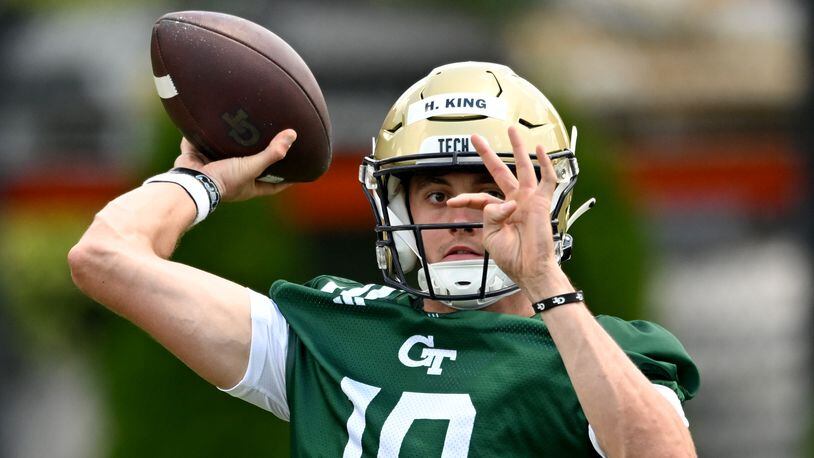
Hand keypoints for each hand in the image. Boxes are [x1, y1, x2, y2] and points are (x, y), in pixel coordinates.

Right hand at [174, 129, 295, 201]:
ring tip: (246, 127)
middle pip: (251, 167)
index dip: (287, 178)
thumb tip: (292, 135)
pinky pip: (201, 144)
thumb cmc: (225, 180)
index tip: (300, 170)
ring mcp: (214, 168)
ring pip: (227, 154)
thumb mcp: (252, 167)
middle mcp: (233, 178)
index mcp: (248, 185)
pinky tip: (211, 120)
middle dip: (260, 157)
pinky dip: (204, 135)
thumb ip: (272, 153)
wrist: (192, 182)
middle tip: (273, 142)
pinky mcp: (198, 158)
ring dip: (233, 144)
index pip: (274, 184)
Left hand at [446, 125, 563, 289]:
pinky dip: (545, 164)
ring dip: (518, 148)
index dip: (465, 198)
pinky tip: (540, 150)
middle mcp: (514, 202)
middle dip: (487, 154)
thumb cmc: (513, 258)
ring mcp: (529, 200)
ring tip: (512, 130)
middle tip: (475, 138)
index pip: (480, 197)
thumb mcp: (491, 236)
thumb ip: (491, 215)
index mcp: (499, 212)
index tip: (452, 201)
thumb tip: (505, 203)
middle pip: (499, 171)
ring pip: (523, 167)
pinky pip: (547, 180)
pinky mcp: (542, 203)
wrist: (530, 269)